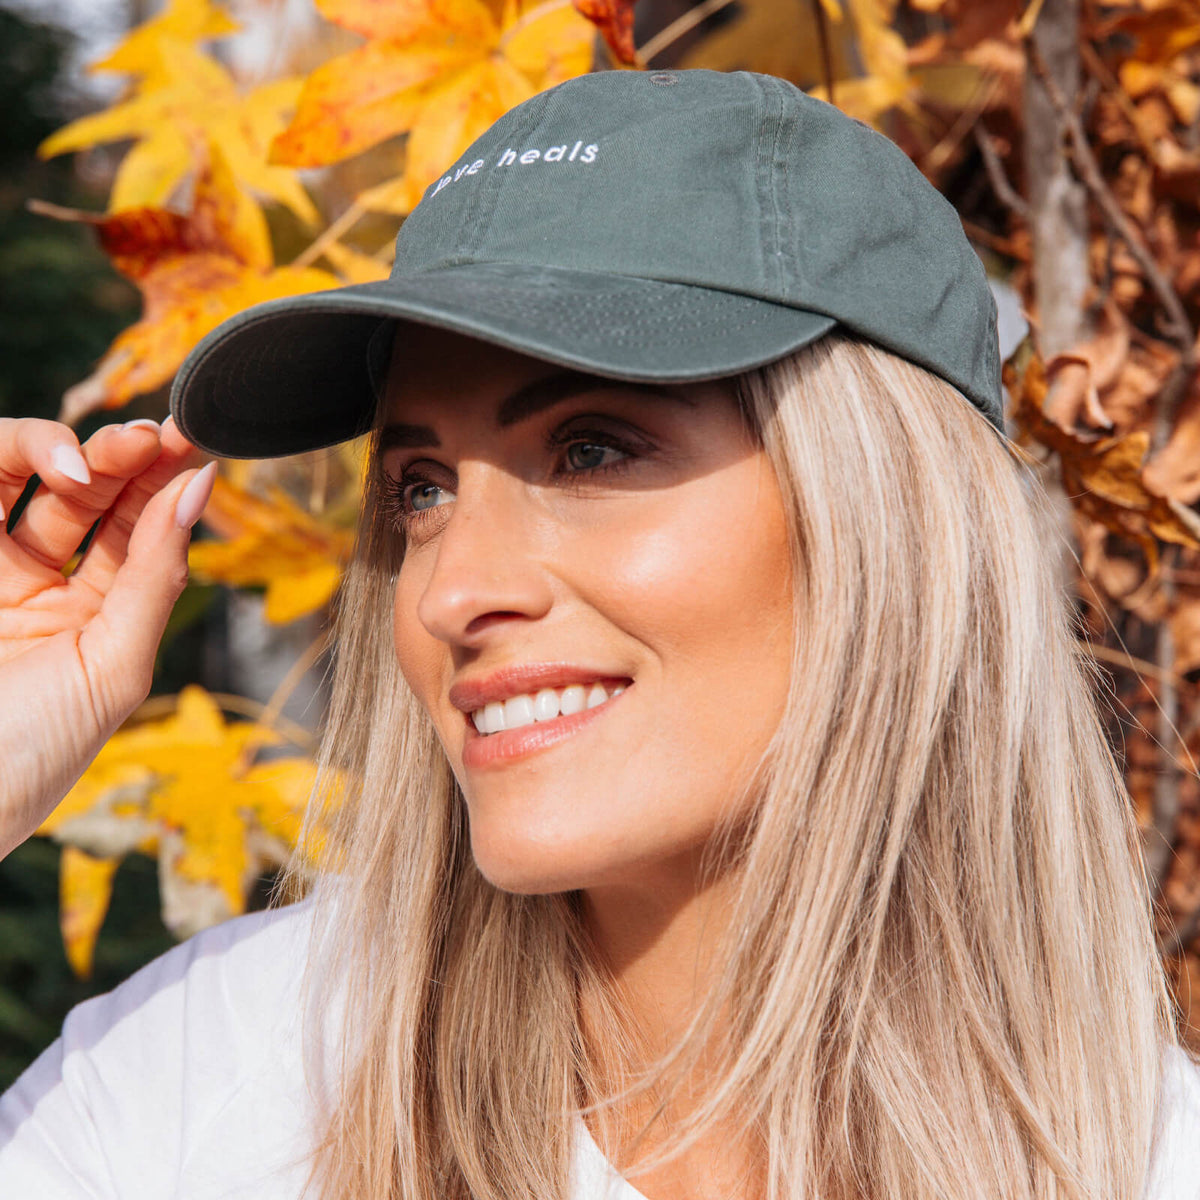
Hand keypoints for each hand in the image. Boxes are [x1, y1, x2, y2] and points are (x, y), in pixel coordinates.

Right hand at [0, 417, 214, 859]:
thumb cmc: (31, 754)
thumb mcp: (113, 666)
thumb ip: (155, 575)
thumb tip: (202, 487)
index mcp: (100, 616)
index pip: (140, 529)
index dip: (166, 481)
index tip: (194, 442)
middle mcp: (45, 587)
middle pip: (90, 494)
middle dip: (124, 458)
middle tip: (151, 437)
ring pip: (26, 479)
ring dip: (66, 452)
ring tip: (97, 455)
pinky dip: (6, 458)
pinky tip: (53, 461)